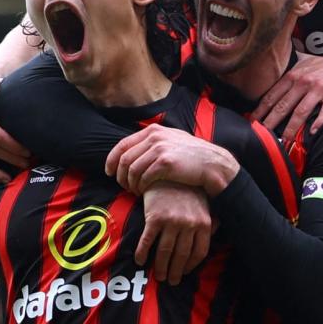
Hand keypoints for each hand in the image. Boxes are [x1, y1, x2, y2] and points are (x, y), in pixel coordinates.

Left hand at [105, 125, 237, 195]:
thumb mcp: (172, 140)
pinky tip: (144, 192)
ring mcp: (160, 149)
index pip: (122, 144)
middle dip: (120, 176)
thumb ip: (153, 141)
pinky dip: (140, 187)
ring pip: (132, 170)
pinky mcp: (165, 163)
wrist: (213, 164)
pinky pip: (143, 178)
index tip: (109, 172)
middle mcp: (154, 137)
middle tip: (124, 186)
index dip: (112, 160)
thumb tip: (133, 149)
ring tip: (135, 191)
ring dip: (130, 184)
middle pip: (124, 159)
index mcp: (153, 131)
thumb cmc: (192, 156)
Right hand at [137, 182, 213, 284]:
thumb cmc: (186, 188)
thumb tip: (214, 232)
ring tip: (158, 275)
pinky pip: (147, 241)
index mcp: (203, 223)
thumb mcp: (203, 203)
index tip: (184, 272)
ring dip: (160, 267)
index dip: (191, 266)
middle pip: (181, 255)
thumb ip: (209, 218)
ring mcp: (172, 221)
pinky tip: (140, 260)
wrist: (167, 172)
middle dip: (175, 271)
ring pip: (165, 251)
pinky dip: (143, 253)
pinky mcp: (154, 217)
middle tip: (170, 281)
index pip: (199, 252)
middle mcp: (189, 224)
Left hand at [250, 51, 322, 139]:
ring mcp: (320, 88)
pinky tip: (312, 132)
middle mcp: (304, 81)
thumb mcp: (306, 61)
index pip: (272, 95)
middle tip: (261, 135)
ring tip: (284, 141)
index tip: (252, 121)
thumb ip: (290, 67)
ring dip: (291, 128)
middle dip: (270, 122)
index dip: (261, 109)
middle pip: (283, 105)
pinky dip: (319, 122)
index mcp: (294, 75)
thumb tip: (275, 67)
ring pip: (301, 111)